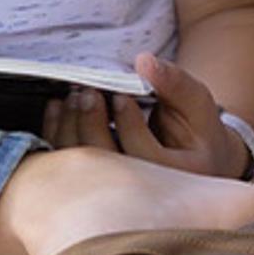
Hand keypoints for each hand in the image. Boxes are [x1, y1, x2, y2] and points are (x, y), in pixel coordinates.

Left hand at [44, 55, 253, 177]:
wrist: (192, 164)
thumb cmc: (196, 131)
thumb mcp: (197, 105)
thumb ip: (175, 83)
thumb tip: (144, 62)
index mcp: (176, 176)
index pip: (143, 151)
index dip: (127, 120)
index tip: (121, 96)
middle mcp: (143, 193)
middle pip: (104, 160)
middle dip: (91, 121)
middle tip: (88, 93)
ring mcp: (114, 193)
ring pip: (80, 164)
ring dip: (70, 125)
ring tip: (74, 96)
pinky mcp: (92, 185)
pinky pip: (64, 164)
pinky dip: (56, 132)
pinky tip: (58, 107)